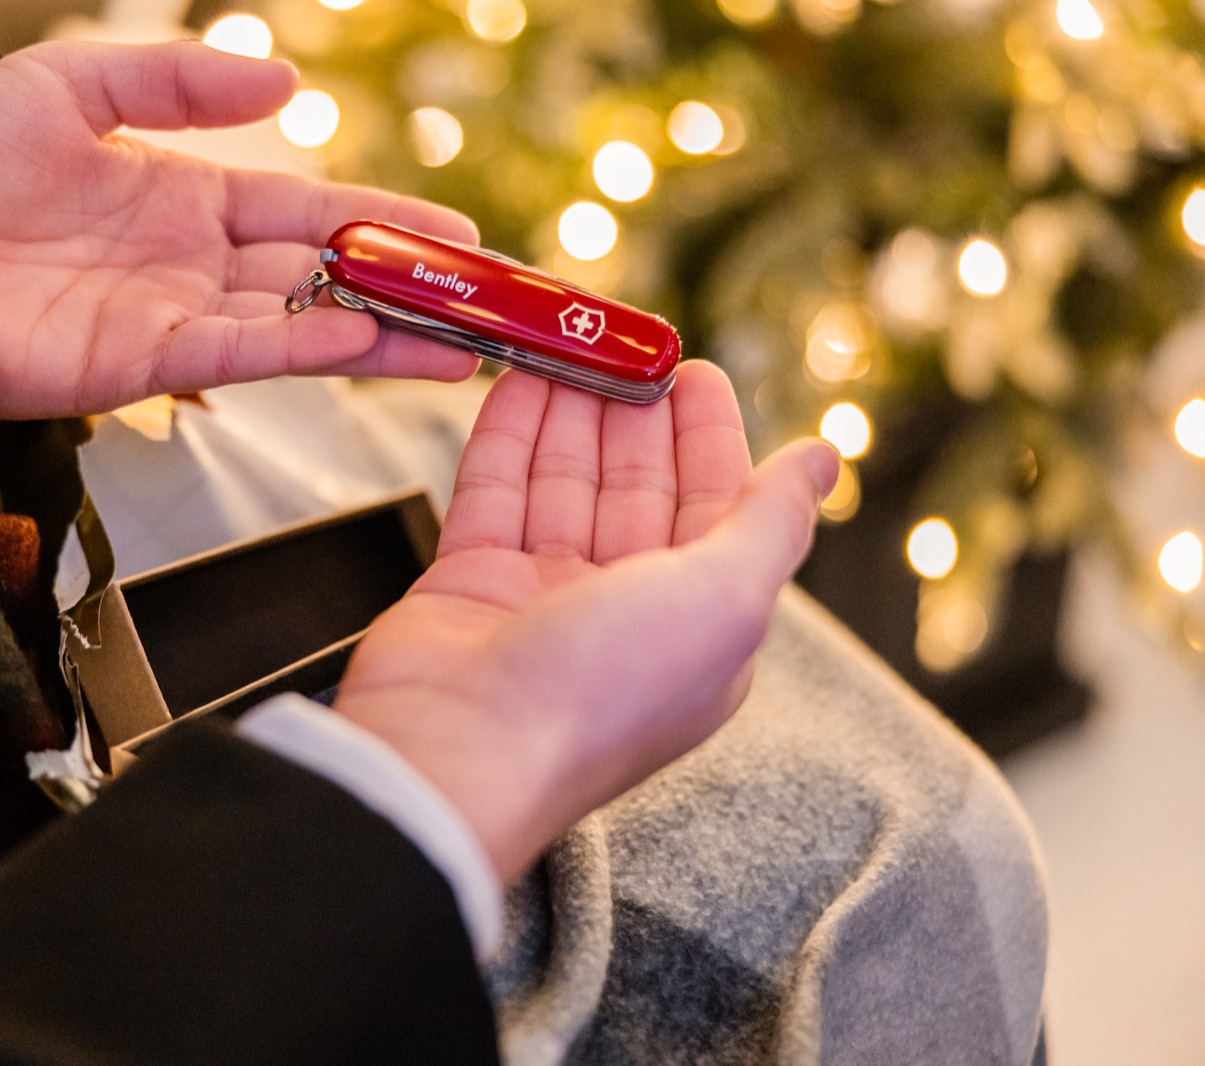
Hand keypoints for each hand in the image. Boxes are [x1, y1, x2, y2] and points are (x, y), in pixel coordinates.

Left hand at [0, 41, 478, 416]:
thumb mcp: (76, 82)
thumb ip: (176, 81)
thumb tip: (286, 84)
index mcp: (189, 198)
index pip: (311, 214)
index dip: (386, 224)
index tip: (461, 239)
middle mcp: (195, 266)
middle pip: (324, 280)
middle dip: (409, 295)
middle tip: (492, 310)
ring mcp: (171, 318)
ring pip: (298, 328)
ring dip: (380, 337)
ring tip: (461, 348)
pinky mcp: (135, 364)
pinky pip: (234, 356)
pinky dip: (298, 351)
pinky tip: (360, 341)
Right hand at [334, 364, 839, 881]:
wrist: (459, 754)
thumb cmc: (602, 691)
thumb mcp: (723, 601)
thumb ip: (772, 521)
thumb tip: (824, 456)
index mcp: (697, 626)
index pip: (713, 508)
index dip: (708, 436)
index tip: (692, 369)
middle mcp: (623, 611)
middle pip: (635, 489)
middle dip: (632, 411)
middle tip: (620, 336)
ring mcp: (540, 598)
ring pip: (562, 482)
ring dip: (568, 410)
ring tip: (565, 338)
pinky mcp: (469, 584)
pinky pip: (494, 493)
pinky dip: (507, 436)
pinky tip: (515, 379)